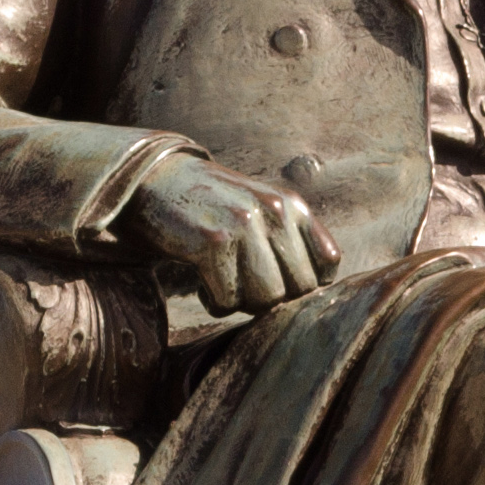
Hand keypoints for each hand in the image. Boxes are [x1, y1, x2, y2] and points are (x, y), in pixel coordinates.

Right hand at [122, 154, 342, 313]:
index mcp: (292, 205)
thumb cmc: (211, 207)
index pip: (329, 264)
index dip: (305, 284)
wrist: (155, 181)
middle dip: (271, 297)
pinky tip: (201, 281)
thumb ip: (292, 241)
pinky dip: (214, 302)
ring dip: (242, 303)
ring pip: (266, 299)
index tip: (276, 280)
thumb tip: (316, 295)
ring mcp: (244, 225)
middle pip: (298, 289)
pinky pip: (228, 301)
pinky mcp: (212, 243)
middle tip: (242, 285)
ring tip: (223, 283)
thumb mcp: (261, 211)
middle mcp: (274, 211)